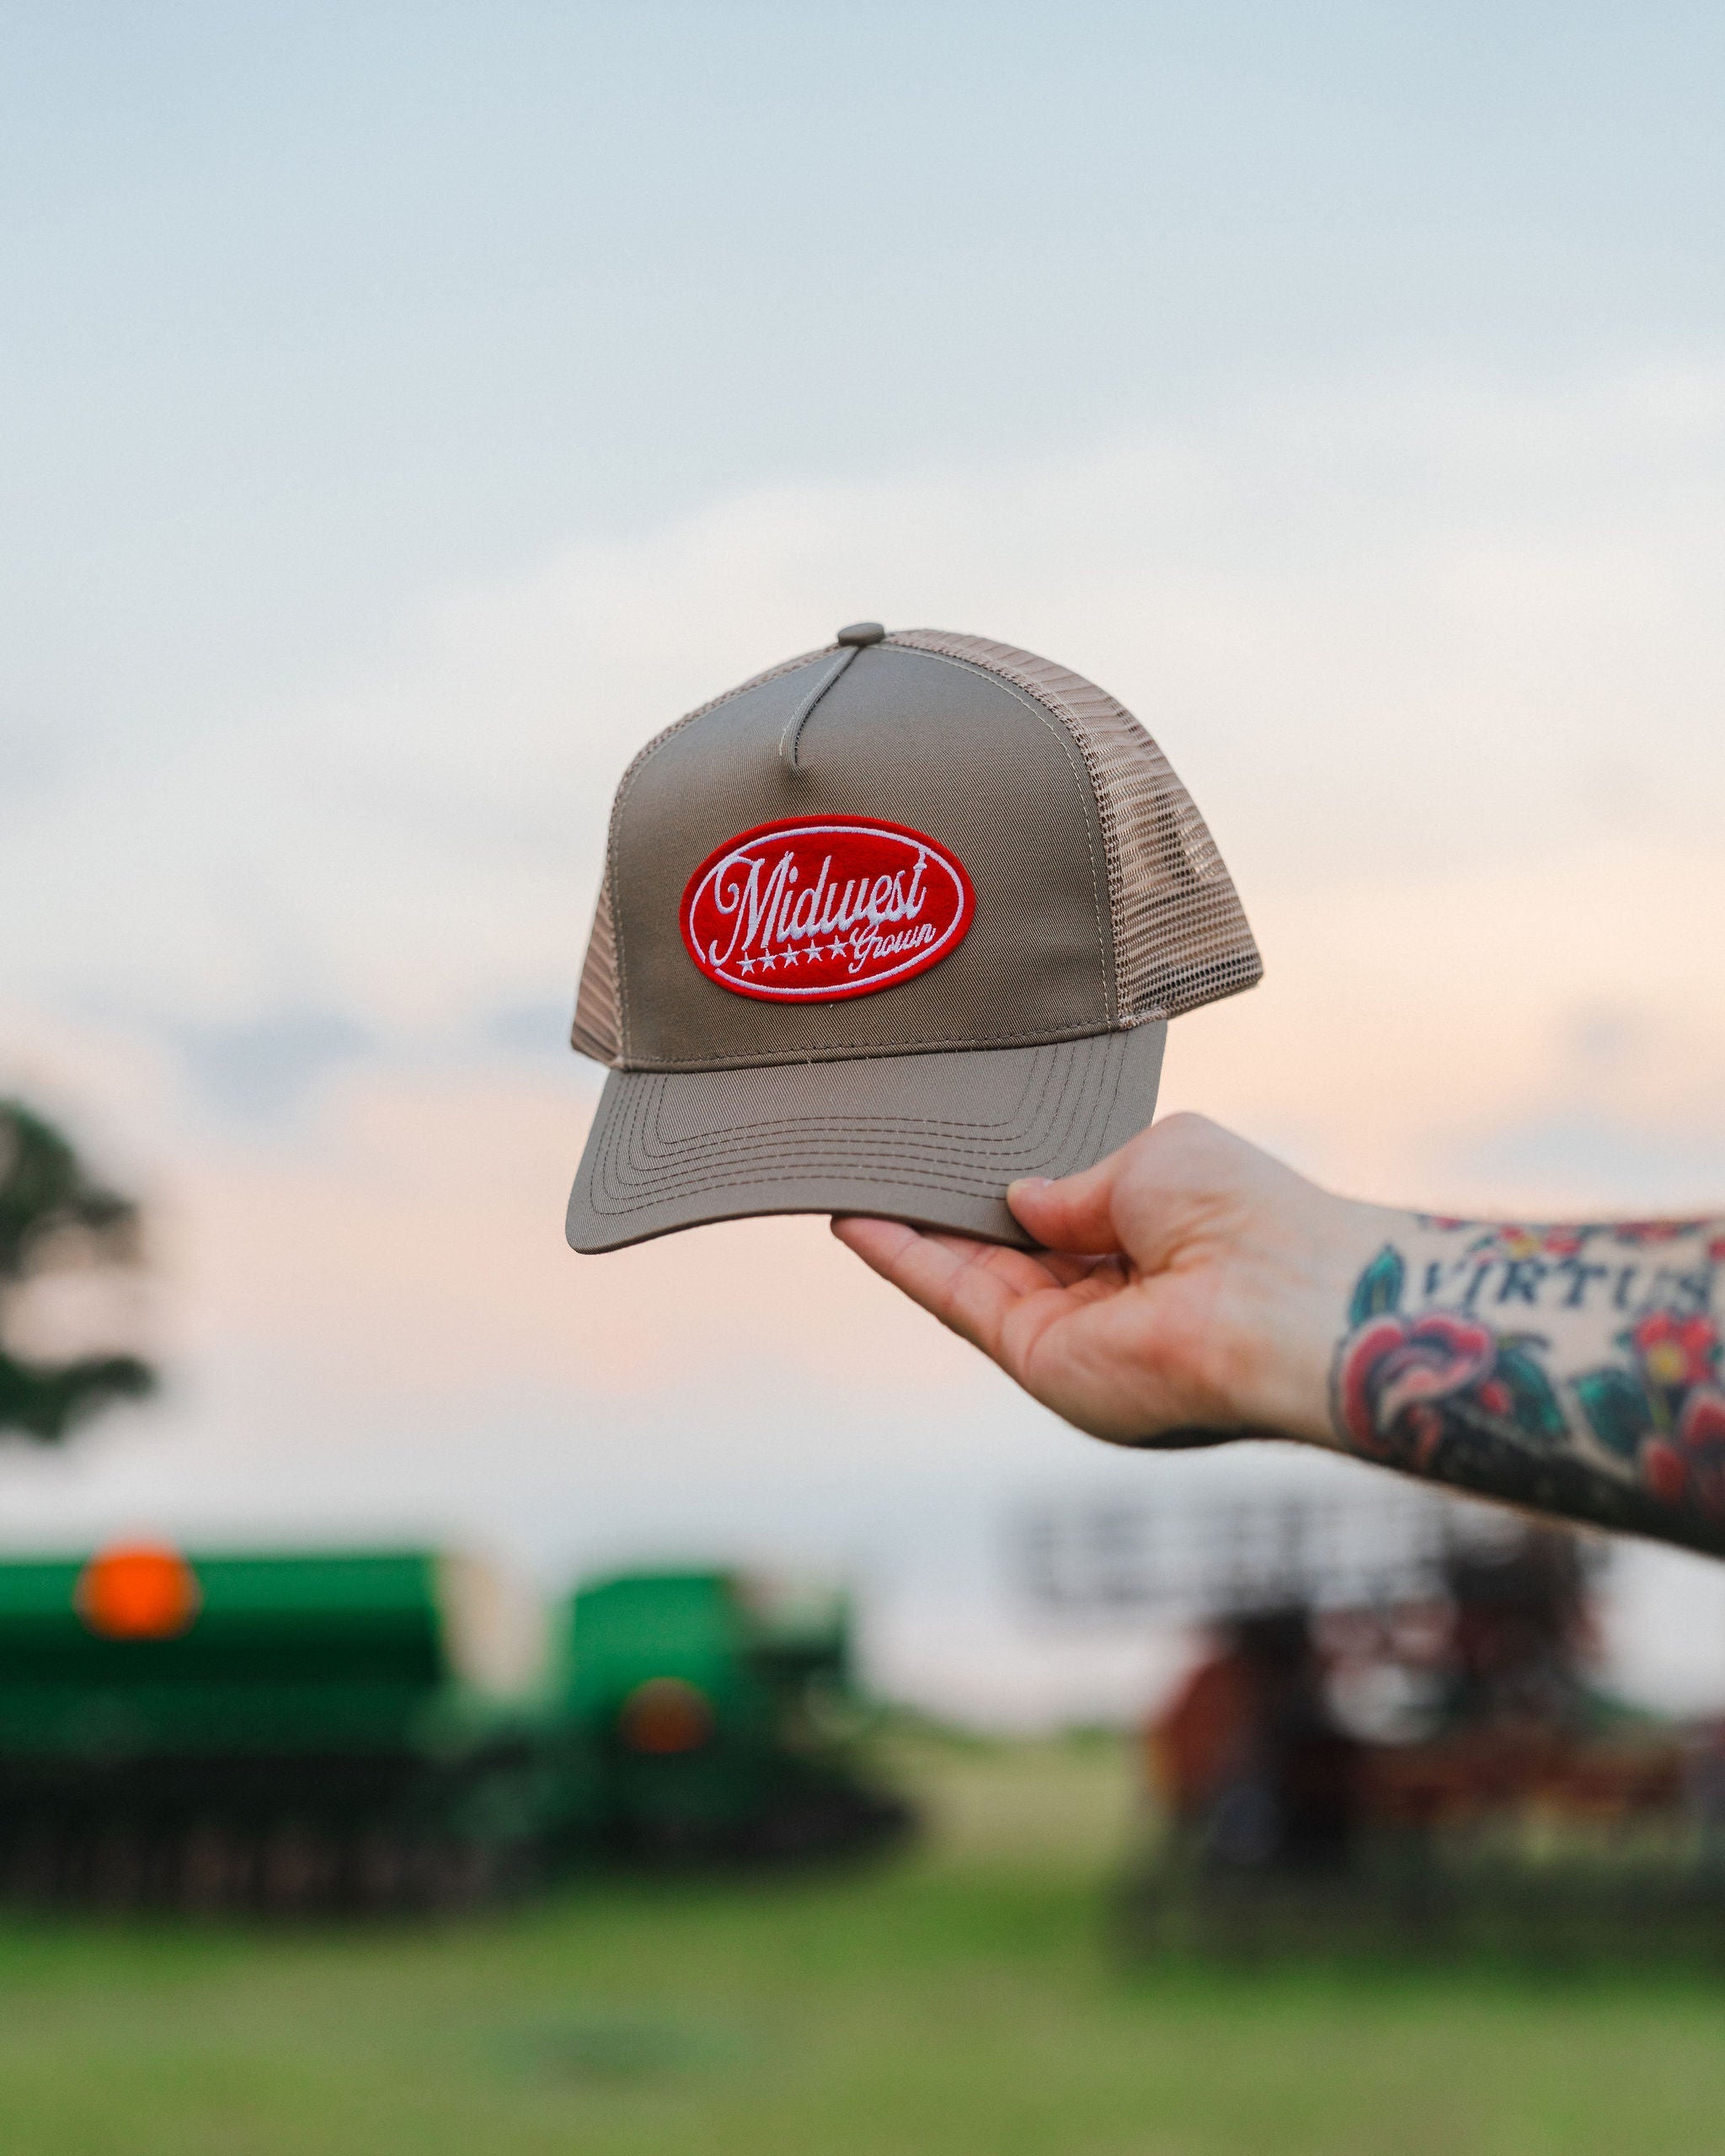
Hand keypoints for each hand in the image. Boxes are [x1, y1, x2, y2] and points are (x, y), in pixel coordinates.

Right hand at [831, 1113, 1386, 1449]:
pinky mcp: (1038, 1362)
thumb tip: (1018, 1197)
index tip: (956, 1148)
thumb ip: (1077, 1179)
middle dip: (945, 1208)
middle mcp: (1111, 1297)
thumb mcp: (1153, 1157)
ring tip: (850, 1175)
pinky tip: (859, 1220)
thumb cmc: (1243, 1215)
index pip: (1064, 1215)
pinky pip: (956, 1303)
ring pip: (969, 1276)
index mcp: (1155, 1241)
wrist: (1278, 1299)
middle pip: (1007, 1251)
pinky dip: (905, 1261)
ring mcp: (1072, 1335)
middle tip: (885, 1157)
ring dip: (907, 1232)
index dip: (1007, 1185)